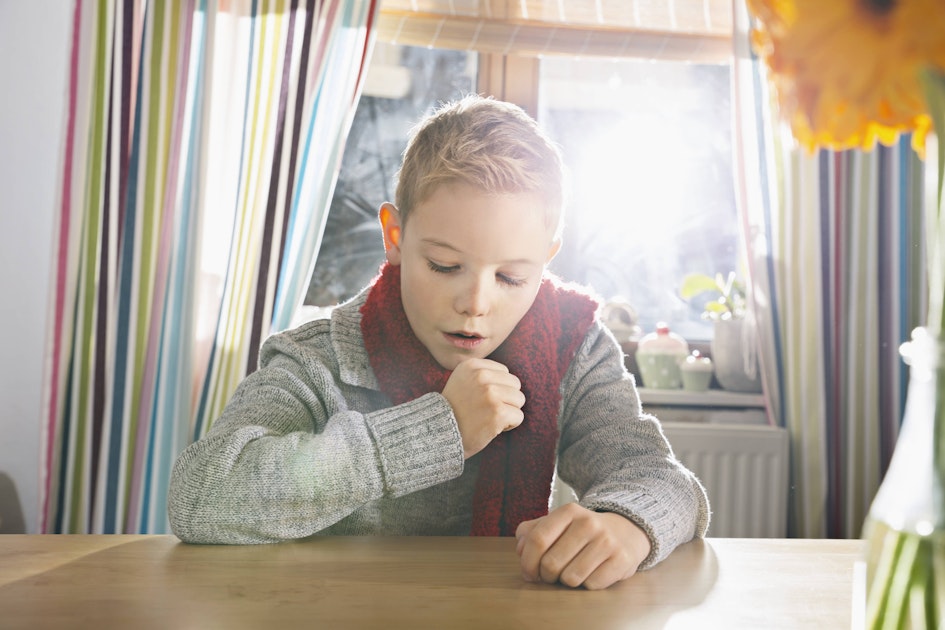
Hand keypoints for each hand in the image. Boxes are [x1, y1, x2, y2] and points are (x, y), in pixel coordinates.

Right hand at [441, 358, 525, 458]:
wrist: (441, 435)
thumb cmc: (455, 411)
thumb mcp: (462, 380)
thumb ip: (482, 373)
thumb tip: (508, 375)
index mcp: (471, 366)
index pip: (504, 372)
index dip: (497, 387)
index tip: (480, 399)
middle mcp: (481, 376)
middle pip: (515, 384)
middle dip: (506, 399)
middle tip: (485, 410)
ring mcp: (490, 394)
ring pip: (519, 399)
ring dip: (508, 411)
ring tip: (488, 417)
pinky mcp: (498, 412)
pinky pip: (519, 416)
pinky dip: (509, 425)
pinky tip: (492, 427)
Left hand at [515, 503, 651, 589]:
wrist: (626, 531)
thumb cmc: (582, 532)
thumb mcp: (558, 523)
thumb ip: (532, 532)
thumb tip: (520, 551)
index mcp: (568, 511)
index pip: (537, 540)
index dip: (527, 562)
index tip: (529, 573)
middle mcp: (588, 523)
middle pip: (551, 563)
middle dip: (546, 576)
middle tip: (552, 574)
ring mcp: (606, 541)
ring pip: (570, 578)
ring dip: (567, 581)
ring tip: (573, 571)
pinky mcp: (621, 560)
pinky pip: (591, 585)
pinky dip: (587, 585)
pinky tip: (592, 572)